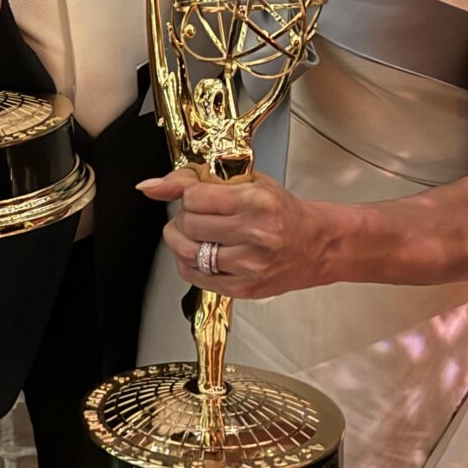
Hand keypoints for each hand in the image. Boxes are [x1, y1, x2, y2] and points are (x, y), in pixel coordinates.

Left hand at [139, 167, 336, 300]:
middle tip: (198, 214)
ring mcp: (249, 265)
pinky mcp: (244, 287)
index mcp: (256, 202)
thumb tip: (150, 186)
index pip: (194, 197)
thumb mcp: (247, 182)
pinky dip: (189, 262)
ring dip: (183, 240)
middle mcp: (254, 235)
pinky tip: (203, 253)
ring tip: (198, 234)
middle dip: (184, 217)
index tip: (197, 195)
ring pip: (186, 252)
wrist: (317, 244)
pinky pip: (194, 276)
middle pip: (188, 225)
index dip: (188, 194)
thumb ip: (197, 180)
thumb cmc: (283, 211)